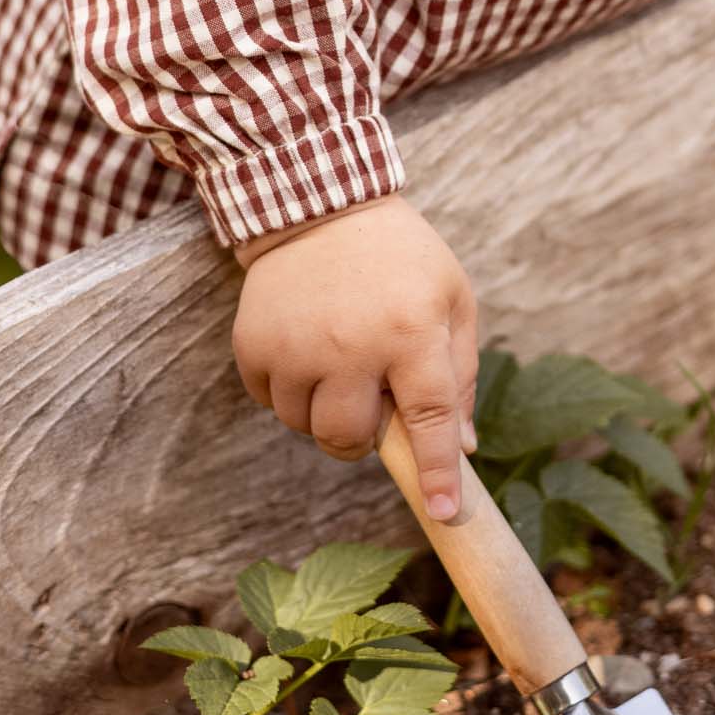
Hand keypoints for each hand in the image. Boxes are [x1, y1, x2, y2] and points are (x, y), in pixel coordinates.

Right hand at [232, 196, 478, 519]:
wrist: (319, 202)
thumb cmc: (400, 256)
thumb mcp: (452, 298)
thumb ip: (459, 373)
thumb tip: (462, 447)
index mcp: (411, 331)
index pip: (429, 419)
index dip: (436, 471)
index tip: (442, 513)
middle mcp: (351, 345)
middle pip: (350, 439)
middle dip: (364, 438)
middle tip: (371, 399)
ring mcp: (295, 346)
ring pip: (305, 427)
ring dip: (325, 412)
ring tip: (338, 361)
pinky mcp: (253, 344)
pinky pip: (270, 402)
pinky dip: (290, 390)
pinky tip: (306, 348)